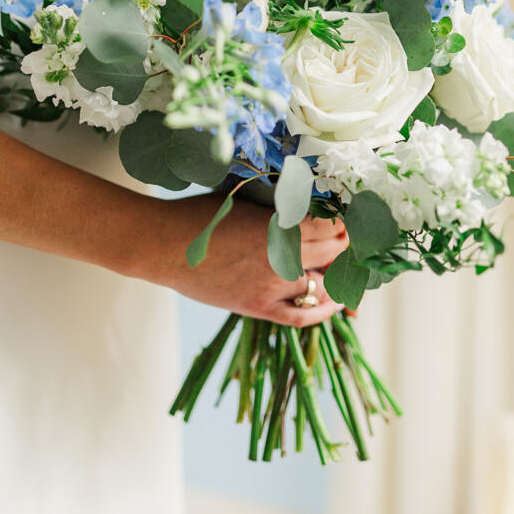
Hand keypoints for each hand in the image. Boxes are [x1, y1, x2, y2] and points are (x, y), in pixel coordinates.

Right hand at [155, 194, 348, 326]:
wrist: (164, 244)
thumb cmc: (201, 214)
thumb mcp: (245, 198)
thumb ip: (278, 204)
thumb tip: (307, 200)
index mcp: (280, 224)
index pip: (333, 228)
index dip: (345, 223)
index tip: (348, 219)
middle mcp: (283, 257)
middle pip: (334, 255)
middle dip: (346, 247)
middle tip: (349, 240)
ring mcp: (271, 285)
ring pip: (324, 285)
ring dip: (338, 276)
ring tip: (343, 267)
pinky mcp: (258, 307)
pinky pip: (301, 315)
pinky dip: (323, 310)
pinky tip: (334, 303)